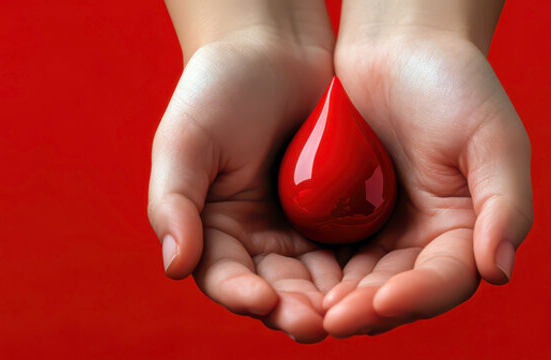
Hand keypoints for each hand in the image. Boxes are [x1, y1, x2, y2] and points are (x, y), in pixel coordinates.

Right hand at [148, 14, 337, 340]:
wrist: (273, 44)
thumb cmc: (216, 89)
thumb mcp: (183, 143)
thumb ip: (173, 205)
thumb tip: (174, 268)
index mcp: (210, 228)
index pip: (222, 276)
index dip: (240, 294)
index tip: (263, 301)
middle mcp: (254, 238)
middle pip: (272, 289)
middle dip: (292, 310)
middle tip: (315, 324)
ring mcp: (298, 228)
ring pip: (316, 281)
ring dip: (330, 302)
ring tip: (348, 315)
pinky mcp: (339, 214)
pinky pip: (352, 252)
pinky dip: (361, 272)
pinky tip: (377, 281)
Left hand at [321, 28, 532, 335]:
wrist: (395, 46)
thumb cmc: (450, 83)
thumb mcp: (491, 137)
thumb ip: (504, 204)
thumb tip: (499, 270)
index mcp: (467, 229)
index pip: (445, 279)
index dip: (415, 297)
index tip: (380, 303)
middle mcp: (424, 239)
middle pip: (396, 291)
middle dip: (365, 310)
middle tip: (330, 320)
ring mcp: (380, 229)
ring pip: (358, 282)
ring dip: (335, 302)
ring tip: (307, 313)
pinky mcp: (341, 217)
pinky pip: (325, 255)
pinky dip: (312, 273)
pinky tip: (289, 283)